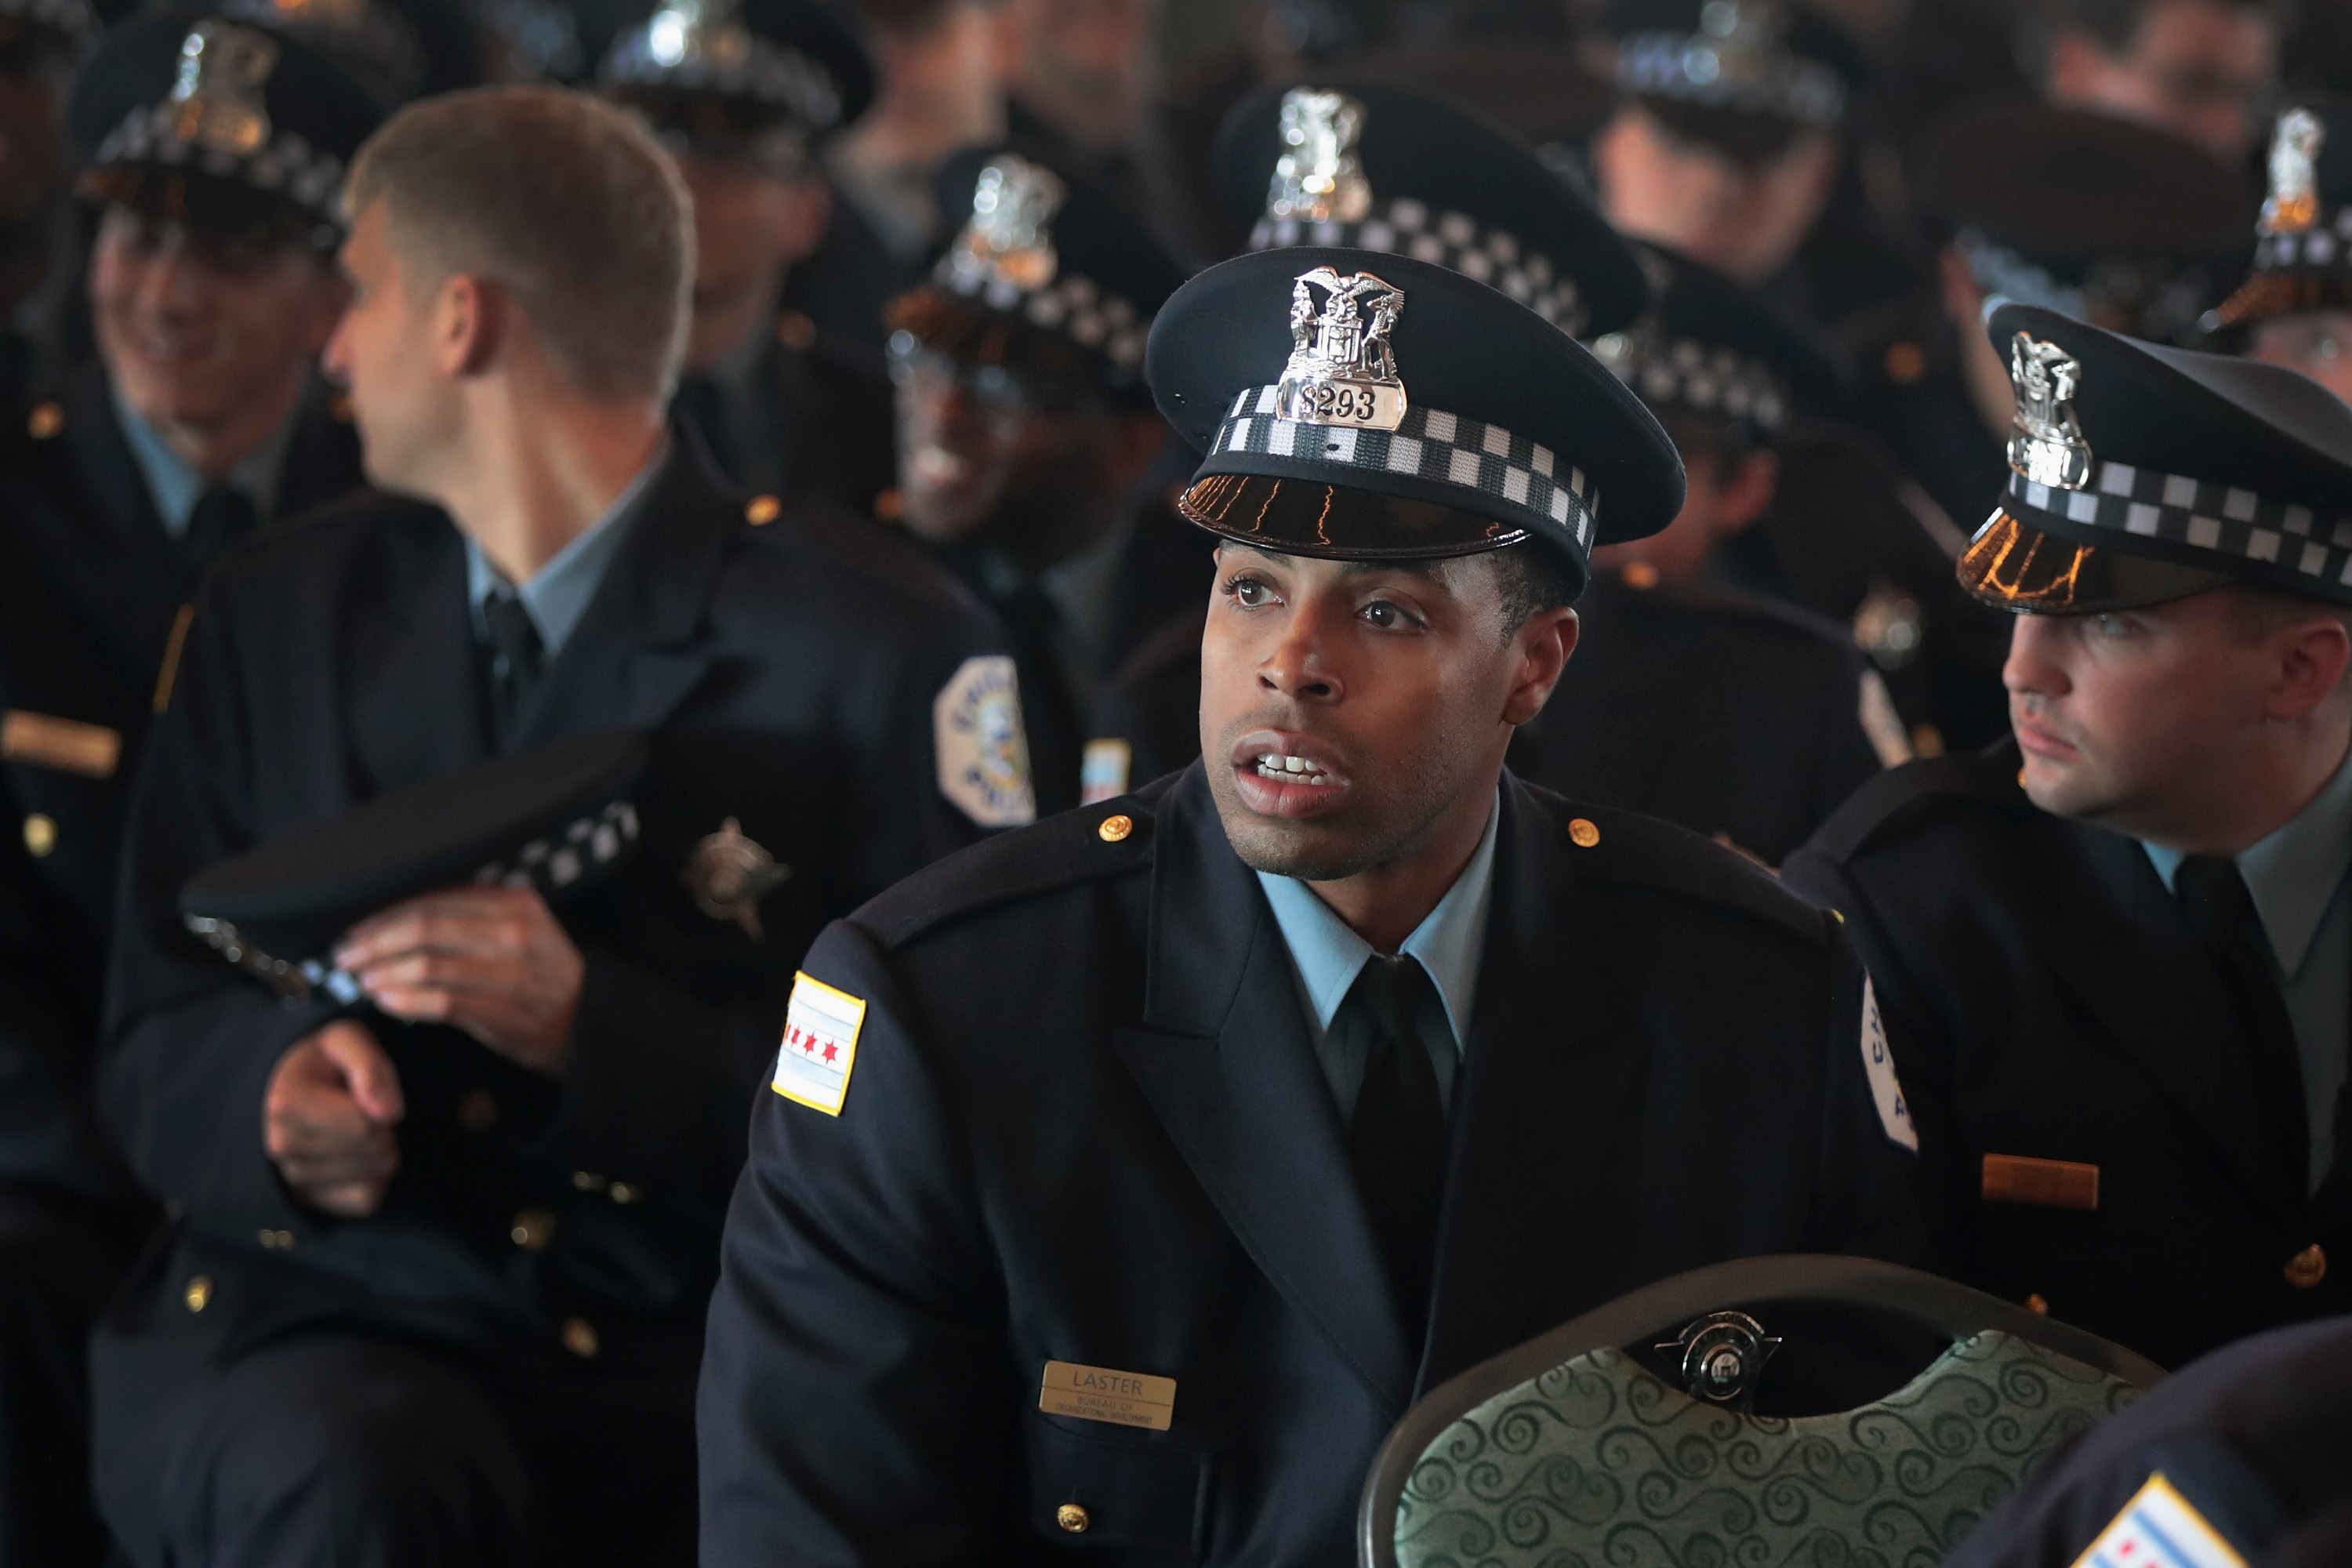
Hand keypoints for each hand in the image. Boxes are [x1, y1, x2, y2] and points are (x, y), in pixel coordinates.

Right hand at [265, 1020, 403, 1217]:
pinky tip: (354, 1154)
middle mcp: (282, 1146)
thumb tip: (389, 1113)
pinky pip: (370, 1197)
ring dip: (381, 1149)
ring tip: (354, 1128)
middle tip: (362, 1109)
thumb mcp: (347, 1041)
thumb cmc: (326, 1063)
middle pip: (375, 1148)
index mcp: (285, 1104)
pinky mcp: (313, 1201)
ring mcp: (294, 1178)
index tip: (363, 1091)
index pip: (365, 1123)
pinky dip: (374, 1176)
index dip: (382, 1103)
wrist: (293, 1091)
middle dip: (383, 1126)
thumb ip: (370, 1068)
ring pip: (377, 1172)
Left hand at [335, 886, 583, 1074]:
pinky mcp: (502, 1011)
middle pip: (424, 928)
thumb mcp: (519, 927)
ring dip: (383, 974)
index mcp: (514, 902)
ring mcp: (510, 973)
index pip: (433, 900)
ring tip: (361, 980)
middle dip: (375, 943)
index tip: (355, 928)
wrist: (585, 1019)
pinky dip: (404, 1001)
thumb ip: (473, 914)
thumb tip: (398, 915)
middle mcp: (514, 932)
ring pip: (427, 965)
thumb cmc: (538, 971)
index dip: (386, 915)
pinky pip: (439, 1003)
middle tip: (345, 956)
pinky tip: (385, 1000)